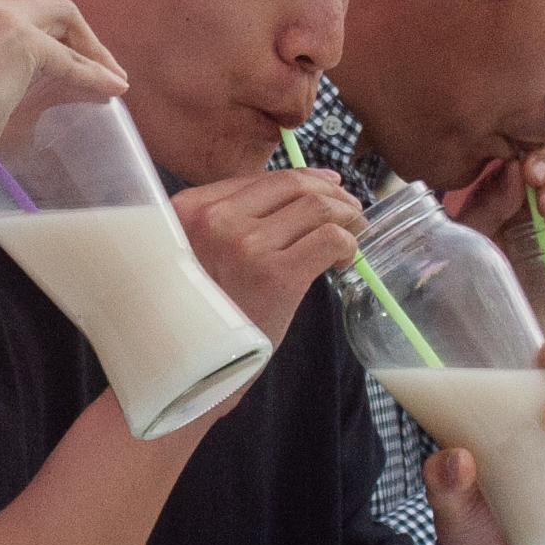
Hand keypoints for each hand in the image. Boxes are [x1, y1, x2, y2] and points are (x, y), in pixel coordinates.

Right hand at [171, 169, 362, 345]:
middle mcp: (214, 220)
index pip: (261, 177)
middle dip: (332, 193)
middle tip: (351, 211)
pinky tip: (343, 261)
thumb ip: (233, 220)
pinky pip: (329, 238)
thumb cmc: (202, 312)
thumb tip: (307, 188)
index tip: (328, 188)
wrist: (194, 367)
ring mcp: (245, 246)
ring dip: (346, 216)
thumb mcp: (198, 252)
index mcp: (189, 209)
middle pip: (292, 184)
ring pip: (317, 206)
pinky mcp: (276, 275)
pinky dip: (347, 243)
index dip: (305, 178)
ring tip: (354, 233)